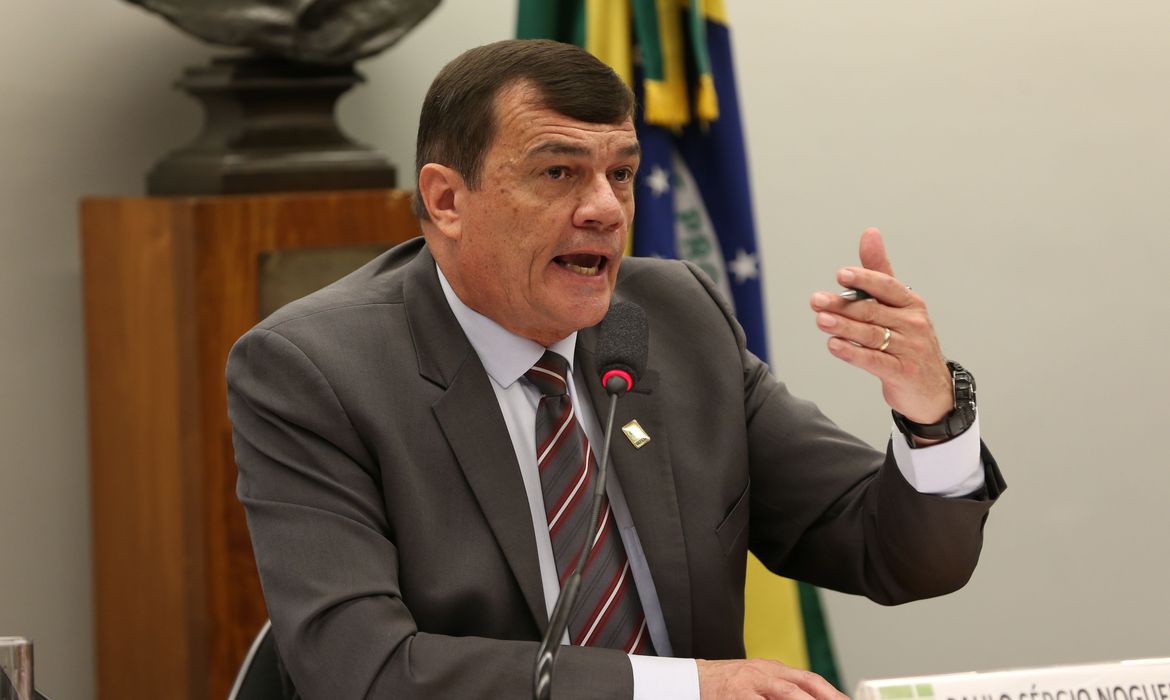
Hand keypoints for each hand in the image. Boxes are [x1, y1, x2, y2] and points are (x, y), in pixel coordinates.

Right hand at [697, 658, 848, 699]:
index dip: (830, 692)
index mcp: (772, 669)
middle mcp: (763, 673)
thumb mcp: (757, 681)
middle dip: (826, 698)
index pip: (808, 679)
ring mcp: (750, 684)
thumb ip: (780, 689)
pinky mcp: (737, 696)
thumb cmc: (727, 686)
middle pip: (802, 685)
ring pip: (787, 694)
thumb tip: (810, 697)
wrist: (691, 680)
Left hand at [809, 228, 951, 424]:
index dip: (865, 279)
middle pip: (873, 311)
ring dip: (843, 326)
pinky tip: (834, 345)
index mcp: (911, 303)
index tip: (841, 274)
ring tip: (820, 320)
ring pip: (871, 334)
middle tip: (816, 300)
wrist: (932, 389)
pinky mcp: (902, 373)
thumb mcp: (899, 306)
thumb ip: (879, 273)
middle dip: (842, 305)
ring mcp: (910, 349)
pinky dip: (852, 352)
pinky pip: (874, 361)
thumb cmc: (909, 342)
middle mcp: (914, 323)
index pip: (887, 286)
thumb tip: (870, 233)